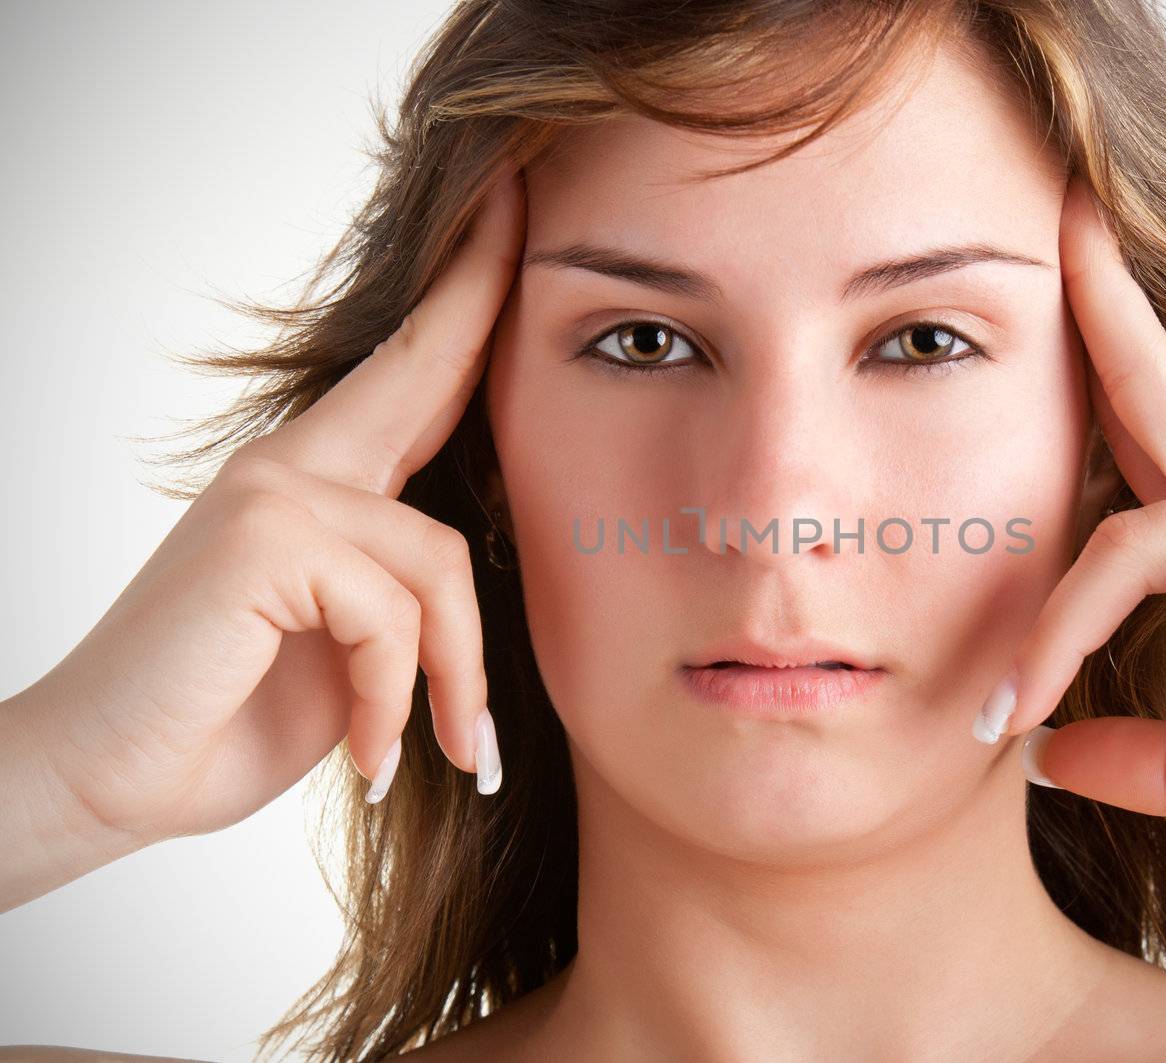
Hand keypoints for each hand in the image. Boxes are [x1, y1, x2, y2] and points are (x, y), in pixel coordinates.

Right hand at [13, 163, 525, 853]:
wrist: (109, 777)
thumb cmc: (231, 714)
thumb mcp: (352, 650)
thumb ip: (403, 594)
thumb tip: (478, 577)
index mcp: (319, 481)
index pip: (412, 372)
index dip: (467, 293)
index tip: (509, 209)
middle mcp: (295, 465)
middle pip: (426, 370)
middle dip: (485, 286)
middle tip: (521, 189)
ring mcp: (274, 492)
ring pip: (438, 563)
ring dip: (455, 678)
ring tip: (448, 750)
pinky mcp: (263, 537)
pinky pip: (392, 615)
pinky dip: (397, 700)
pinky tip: (374, 757)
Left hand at [978, 176, 1165, 870]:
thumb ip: (1144, 758)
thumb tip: (1041, 757)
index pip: (1158, 419)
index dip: (1112, 338)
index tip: (1063, 258)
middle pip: (1149, 393)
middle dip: (1098, 303)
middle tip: (1059, 210)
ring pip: (1128, 544)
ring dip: (1058, 638)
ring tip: (1020, 718)